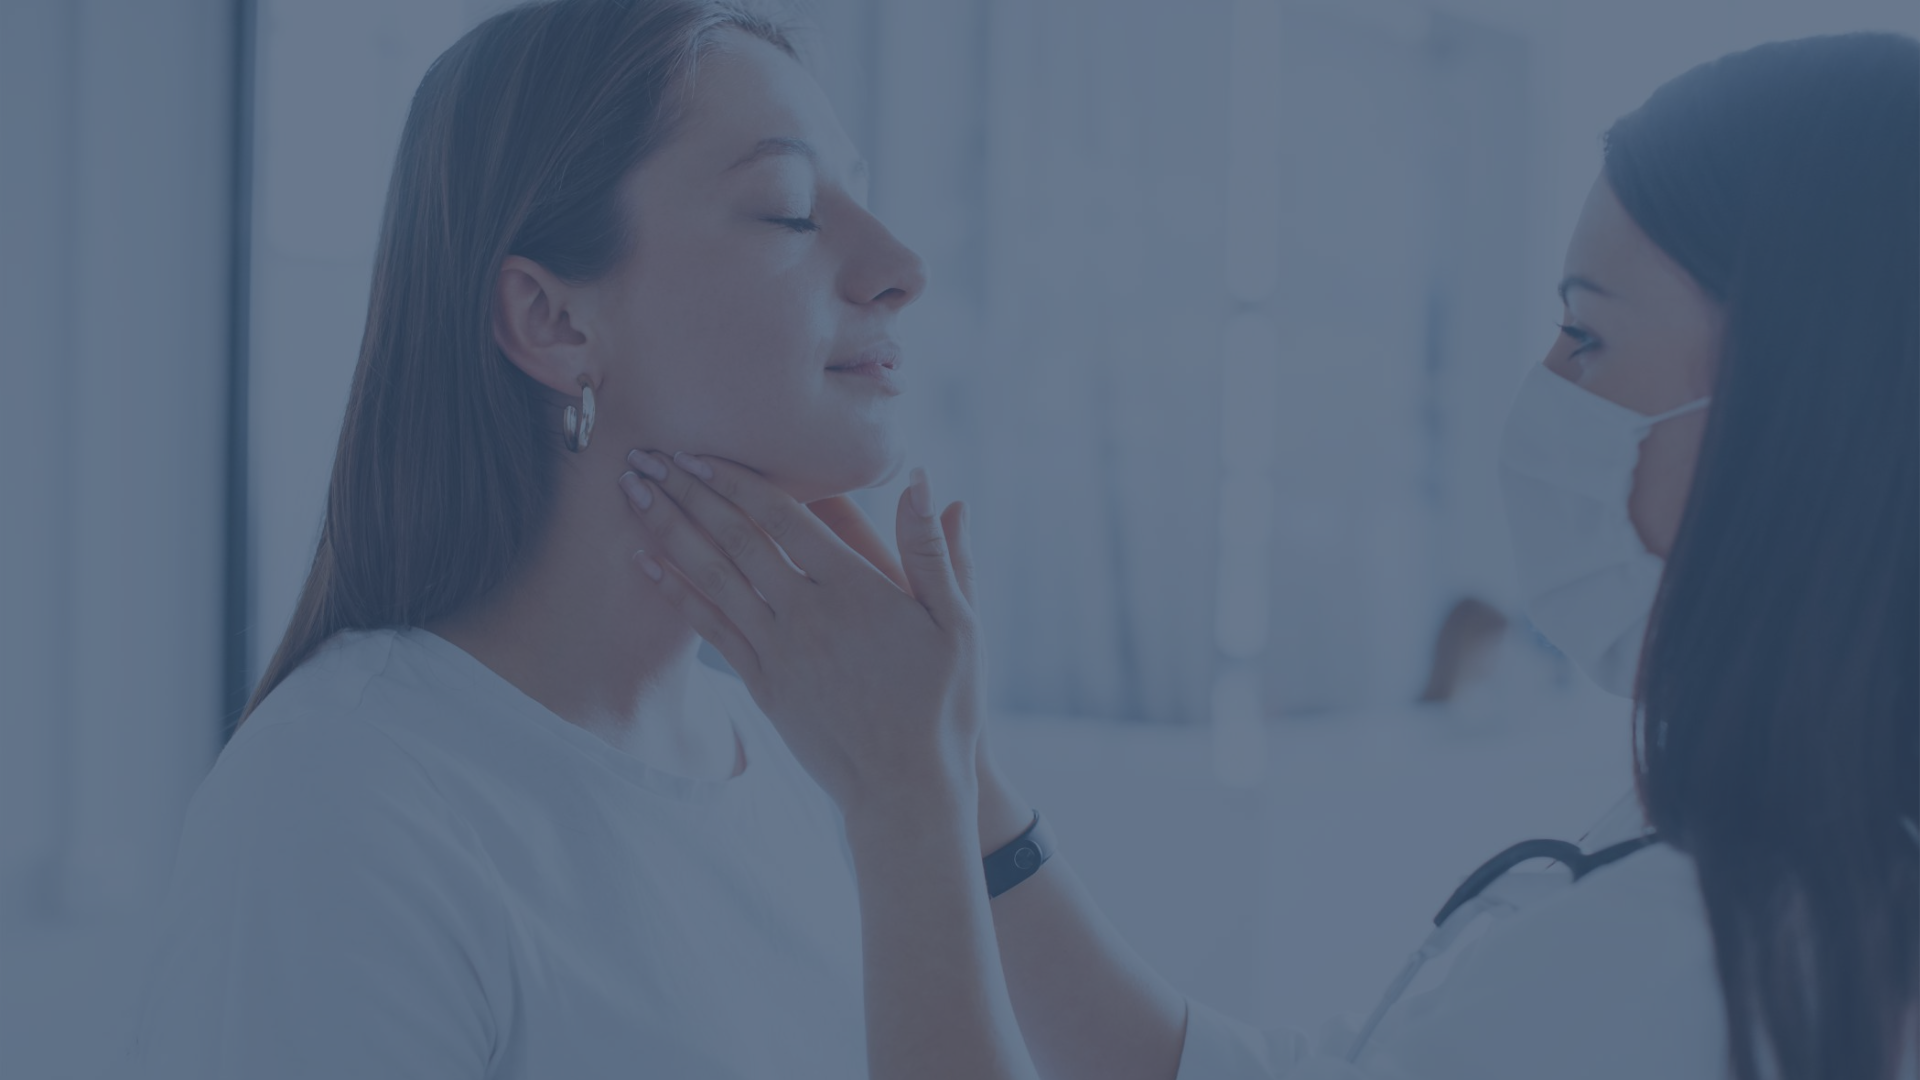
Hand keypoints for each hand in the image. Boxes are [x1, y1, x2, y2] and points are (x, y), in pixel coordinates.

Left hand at [618, 451, 981, 817]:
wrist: (907, 790)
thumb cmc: (944, 704)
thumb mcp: (960, 624)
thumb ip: (936, 552)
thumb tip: (922, 482)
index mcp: (856, 589)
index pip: (785, 516)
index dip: (737, 479)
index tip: (699, 449)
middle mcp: (807, 615)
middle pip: (736, 538)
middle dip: (688, 492)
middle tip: (646, 454)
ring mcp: (779, 653)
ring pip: (714, 577)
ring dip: (670, 530)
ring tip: (634, 494)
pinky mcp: (764, 687)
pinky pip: (712, 630)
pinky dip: (677, 592)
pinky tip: (648, 565)